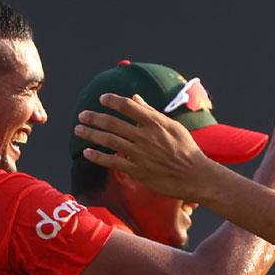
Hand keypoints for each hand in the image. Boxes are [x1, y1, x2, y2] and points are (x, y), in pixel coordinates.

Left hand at [76, 93, 220, 202]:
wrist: (195, 176)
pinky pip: (112, 162)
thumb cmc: (187, 150)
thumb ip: (151, 112)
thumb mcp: (173, 126)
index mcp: (155, 122)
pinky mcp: (137, 170)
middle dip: (95, 117)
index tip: (102, 99)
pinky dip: (98, 156)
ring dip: (91, 133)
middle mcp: (145, 136)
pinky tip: (87, 153)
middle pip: (113, 122)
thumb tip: (135, 99)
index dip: (112, 100)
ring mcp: (140, 154)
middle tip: (82, 115)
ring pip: (109, 140)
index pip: (128, 106)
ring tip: (79, 129)